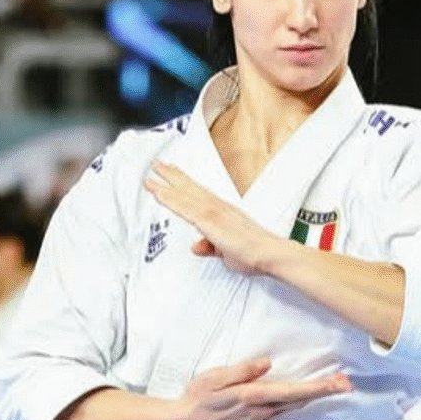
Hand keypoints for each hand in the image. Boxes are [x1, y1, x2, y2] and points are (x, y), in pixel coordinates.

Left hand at [145, 162, 279, 274]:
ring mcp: (214, 212)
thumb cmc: (255, 253)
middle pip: (190, 187)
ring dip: (166, 184)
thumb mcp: (227, 252)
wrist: (269, 254)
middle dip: (172, 176)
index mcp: (224, 212)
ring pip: (185, 194)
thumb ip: (210, 247)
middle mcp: (218, 207)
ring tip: (151, 176)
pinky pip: (185, 208)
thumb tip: (196, 247)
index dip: (185, 183)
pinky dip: (171, 199)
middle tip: (157, 165)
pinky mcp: (211, 220)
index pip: (200, 194)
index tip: (173, 174)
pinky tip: (159, 194)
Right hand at [171, 358, 350, 419]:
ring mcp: (259, 416)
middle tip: (348, 383)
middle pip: (299, 400)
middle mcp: (261, 410)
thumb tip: (266, 363)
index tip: (337, 384)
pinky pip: (284, 409)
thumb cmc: (198, 396)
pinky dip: (300, 400)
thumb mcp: (215, 378)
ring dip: (314, 396)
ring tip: (334, 386)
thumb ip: (242, 370)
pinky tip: (307, 396)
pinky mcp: (256, 418)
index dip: (317, 387)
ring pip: (294, 405)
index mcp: (253, 396)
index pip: (292, 391)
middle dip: (324, 391)